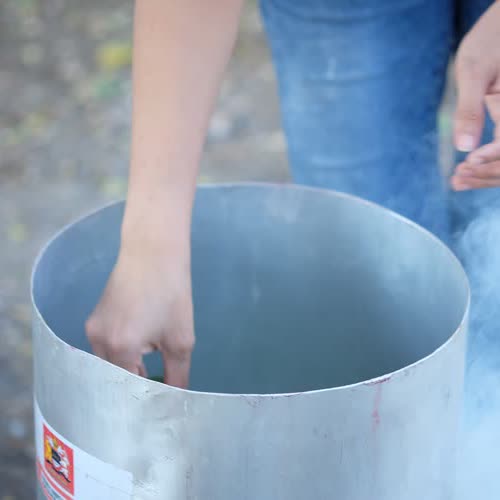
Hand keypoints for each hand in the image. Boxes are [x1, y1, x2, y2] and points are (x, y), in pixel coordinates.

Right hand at [85, 242, 194, 387]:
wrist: (154, 252)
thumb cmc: (171, 294)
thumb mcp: (180, 340)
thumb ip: (177, 375)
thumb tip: (176, 399)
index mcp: (119, 348)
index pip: (126, 390)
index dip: (144, 399)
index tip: (159, 404)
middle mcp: (98, 340)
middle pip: (114, 378)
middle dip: (136, 384)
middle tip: (159, 386)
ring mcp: (93, 328)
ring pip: (109, 363)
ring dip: (130, 367)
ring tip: (154, 360)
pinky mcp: (96, 317)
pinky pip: (107, 346)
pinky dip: (123, 351)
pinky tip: (144, 340)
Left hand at [451, 2, 499, 190]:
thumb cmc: (491, 37)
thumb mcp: (474, 70)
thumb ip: (470, 109)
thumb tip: (464, 148)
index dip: (493, 157)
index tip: (467, 163)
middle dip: (487, 173)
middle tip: (456, 180)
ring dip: (487, 174)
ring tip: (457, 181)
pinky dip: (488, 163)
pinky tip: (466, 170)